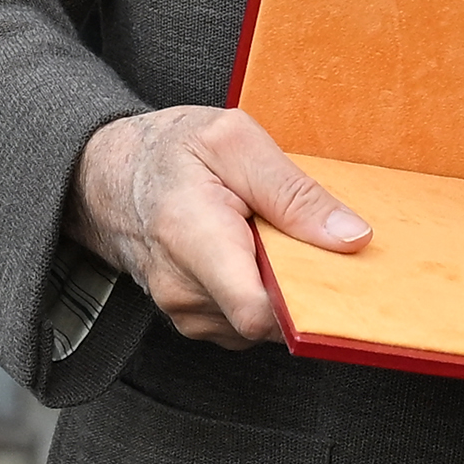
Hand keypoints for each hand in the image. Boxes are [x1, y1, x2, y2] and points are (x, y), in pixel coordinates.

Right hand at [67, 106, 369, 349]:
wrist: (110, 175)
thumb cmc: (173, 150)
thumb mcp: (236, 140)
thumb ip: (294, 191)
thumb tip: (353, 238)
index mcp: (192, 238)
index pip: (256, 311)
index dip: (309, 304)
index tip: (344, 276)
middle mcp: (183, 289)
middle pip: (270, 319)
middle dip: (305, 287)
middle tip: (317, 239)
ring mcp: (185, 311)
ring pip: (263, 323)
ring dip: (285, 288)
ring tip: (278, 238)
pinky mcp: (195, 319)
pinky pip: (248, 320)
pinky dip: (266, 292)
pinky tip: (263, 254)